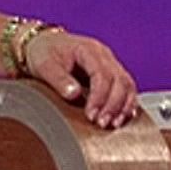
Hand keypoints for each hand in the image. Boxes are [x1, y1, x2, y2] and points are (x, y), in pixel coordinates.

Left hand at [22, 30, 138, 128]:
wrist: (43, 45)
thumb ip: (59, 79)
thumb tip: (75, 94)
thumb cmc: (44, 53)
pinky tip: (120, 118)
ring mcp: (109, 64)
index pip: (102, 74)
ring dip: (123, 106)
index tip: (91, 115)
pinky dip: (126, 105)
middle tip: (102, 124)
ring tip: (113, 125)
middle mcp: (104, 55)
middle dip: (113, 105)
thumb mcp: (44, 65)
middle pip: (120, 80)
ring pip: (127, 85)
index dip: (99, 97)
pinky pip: (126, 89)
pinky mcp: (111, 75)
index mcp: (89, 49)